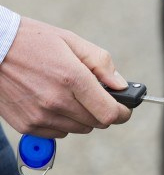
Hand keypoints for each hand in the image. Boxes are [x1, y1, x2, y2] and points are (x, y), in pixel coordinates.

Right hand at [0, 17, 131, 137]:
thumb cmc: (34, 41)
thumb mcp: (73, 42)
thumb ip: (102, 64)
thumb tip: (121, 86)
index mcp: (72, 78)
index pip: (109, 112)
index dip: (122, 112)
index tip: (125, 109)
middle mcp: (57, 101)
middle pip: (97, 123)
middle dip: (103, 111)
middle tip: (96, 96)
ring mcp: (40, 116)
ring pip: (79, 129)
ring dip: (83, 117)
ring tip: (70, 95)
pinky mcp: (27, 125)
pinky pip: (58, 133)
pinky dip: (63, 122)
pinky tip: (54, 102)